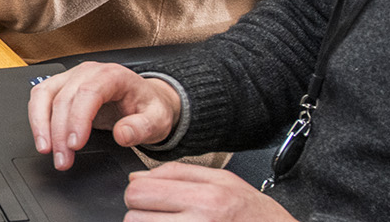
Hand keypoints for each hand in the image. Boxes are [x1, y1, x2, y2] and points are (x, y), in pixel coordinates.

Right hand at [26, 61, 182, 170]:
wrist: (144, 100)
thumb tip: (122, 134)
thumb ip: (142, 127)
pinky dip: (37, 119)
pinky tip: (42, 139)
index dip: (78, 119)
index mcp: (112, 75)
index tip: (75, 145)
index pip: (88, 93)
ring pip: (44, 94)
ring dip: (41, 125)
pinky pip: (40, 98)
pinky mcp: (61, 86)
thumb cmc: (148, 107)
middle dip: (59, 132)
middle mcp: (88, 72)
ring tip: (46, 150)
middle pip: (64, 97)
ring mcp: (71, 77)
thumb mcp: (157, 120)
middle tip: (63, 160)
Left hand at [123, 162, 296, 220]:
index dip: (140, 191)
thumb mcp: (225, 181)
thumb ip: (177, 173)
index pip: (140, 190)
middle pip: (133, 215)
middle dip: (140, 212)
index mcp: (207, 198)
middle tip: (159, 213)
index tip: (151, 195)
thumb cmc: (255, 215)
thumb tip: (137, 177)